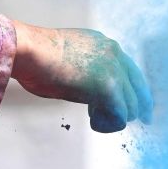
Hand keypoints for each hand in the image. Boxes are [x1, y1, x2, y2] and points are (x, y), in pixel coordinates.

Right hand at [10, 22, 152, 132]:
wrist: (29, 50)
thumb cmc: (37, 56)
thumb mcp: (70, 58)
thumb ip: (87, 69)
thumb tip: (89, 90)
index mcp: (104, 45)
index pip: (132, 72)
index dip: (135, 93)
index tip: (137, 108)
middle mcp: (114, 54)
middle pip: (138, 90)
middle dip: (133, 109)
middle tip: (121, 122)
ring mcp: (113, 70)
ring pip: (131, 106)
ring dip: (114, 117)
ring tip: (94, 119)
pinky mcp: (108, 88)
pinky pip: (120, 115)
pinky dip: (108, 123)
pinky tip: (94, 122)